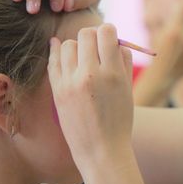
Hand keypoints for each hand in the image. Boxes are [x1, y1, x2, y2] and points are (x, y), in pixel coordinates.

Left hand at [47, 24, 133, 168]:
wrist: (101, 151)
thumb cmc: (119, 121)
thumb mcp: (128, 91)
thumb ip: (123, 62)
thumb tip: (116, 41)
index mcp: (113, 73)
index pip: (106, 32)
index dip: (108, 33)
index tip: (109, 40)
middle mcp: (91, 74)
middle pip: (86, 34)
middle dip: (92, 37)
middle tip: (95, 47)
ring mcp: (71, 82)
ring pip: (68, 44)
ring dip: (76, 46)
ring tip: (81, 57)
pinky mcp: (58, 91)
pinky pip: (54, 61)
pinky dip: (57, 52)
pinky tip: (59, 48)